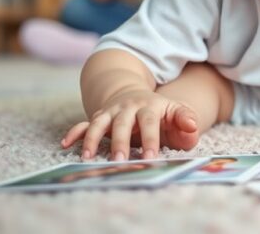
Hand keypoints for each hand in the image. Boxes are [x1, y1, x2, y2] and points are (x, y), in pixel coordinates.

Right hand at [60, 90, 199, 160]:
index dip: (150, 139)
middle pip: (122, 124)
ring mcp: (110, 112)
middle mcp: (127, 107)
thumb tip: (192, 124)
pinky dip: (75, 133)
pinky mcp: (98, 118)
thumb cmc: (161, 112)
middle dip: (120, 143)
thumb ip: (186, 119)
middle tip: (119, 162)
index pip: (149, 122)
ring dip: (92, 139)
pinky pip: (83, 124)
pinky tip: (67, 144)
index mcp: (149, 106)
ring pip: (99, 123)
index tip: (150, 157)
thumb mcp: (177, 111)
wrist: (136, 96)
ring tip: (88, 158)